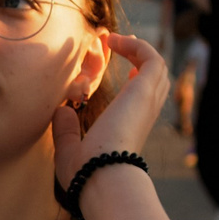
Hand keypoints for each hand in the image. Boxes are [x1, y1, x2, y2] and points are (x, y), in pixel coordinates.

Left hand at [50, 33, 168, 204]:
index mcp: (131, 127)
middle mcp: (144, 114)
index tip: (119, 65)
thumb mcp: (69, 151)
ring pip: (157, 67)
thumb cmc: (86, 175)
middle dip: (137, 56)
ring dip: (136, 48)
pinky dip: (137, 45)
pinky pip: (152, 58)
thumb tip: (61, 110)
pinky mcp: (144, 92)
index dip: (134, 76)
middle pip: (152, 76)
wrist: (102, 180)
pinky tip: (114, 41)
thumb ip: (66, 131)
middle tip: (115, 43)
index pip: (143, 96)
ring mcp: (147, 102)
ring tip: (113, 39)